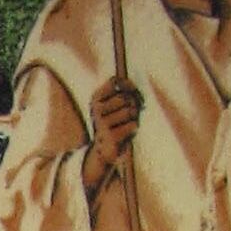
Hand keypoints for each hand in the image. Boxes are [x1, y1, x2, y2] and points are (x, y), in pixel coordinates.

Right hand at [82, 76, 142, 205]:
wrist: (106, 149)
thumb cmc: (117, 122)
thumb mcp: (119, 103)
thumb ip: (126, 90)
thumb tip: (133, 92)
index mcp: (96, 98)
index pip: (115, 81)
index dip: (128, 85)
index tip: (132, 92)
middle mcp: (96, 110)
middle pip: (124, 97)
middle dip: (133, 104)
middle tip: (130, 113)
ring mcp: (102, 124)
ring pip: (129, 111)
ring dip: (134, 118)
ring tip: (127, 124)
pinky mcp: (110, 137)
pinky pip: (131, 125)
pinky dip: (133, 129)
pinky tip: (126, 134)